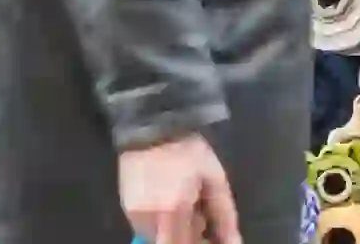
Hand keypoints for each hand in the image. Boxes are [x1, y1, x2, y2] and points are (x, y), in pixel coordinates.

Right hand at [119, 134, 241, 243]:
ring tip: (184, 203)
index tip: (210, 236)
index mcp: (175, 211)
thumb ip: (224, 216)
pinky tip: (170, 200)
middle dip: (188, 237)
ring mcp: (134, 215)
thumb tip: (234, 242)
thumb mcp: (215, 179)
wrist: (152, 126)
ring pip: (158, 238)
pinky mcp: (125, 208)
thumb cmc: (189, 151)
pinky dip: (161, 222)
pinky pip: (146, 227)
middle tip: (200, 217)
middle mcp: (150, 219)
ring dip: (174, 230)